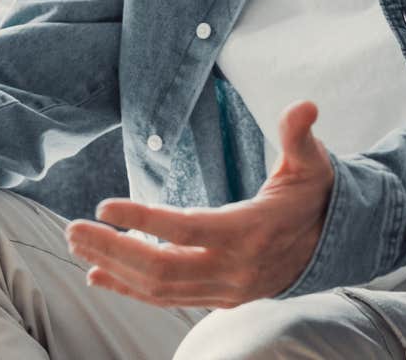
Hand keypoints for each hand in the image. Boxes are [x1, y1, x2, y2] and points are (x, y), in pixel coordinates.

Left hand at [65, 101, 332, 307]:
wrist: (333, 244)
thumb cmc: (313, 196)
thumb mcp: (312, 162)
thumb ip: (300, 135)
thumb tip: (303, 106)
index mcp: (250, 231)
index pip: (186, 230)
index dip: (143, 221)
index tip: (103, 206)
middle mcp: (234, 269)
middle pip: (161, 267)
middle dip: (112, 249)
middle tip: (72, 228)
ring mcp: (225, 289)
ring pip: (159, 288)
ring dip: (114, 267)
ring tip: (78, 245)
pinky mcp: (219, 298)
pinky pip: (167, 299)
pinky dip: (130, 289)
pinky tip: (99, 274)